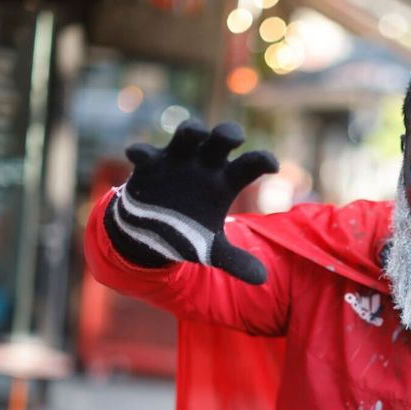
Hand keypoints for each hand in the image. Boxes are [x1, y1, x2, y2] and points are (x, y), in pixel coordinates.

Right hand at [105, 119, 277, 283]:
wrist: (151, 230)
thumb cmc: (187, 231)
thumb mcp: (211, 249)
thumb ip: (235, 261)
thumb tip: (262, 279)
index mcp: (225, 181)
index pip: (250, 165)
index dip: (261, 161)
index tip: (273, 165)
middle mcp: (205, 165)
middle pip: (221, 139)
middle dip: (228, 133)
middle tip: (235, 137)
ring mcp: (177, 160)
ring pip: (188, 135)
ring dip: (191, 130)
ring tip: (195, 132)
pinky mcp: (149, 164)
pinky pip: (145, 153)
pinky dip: (141, 152)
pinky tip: (137, 155)